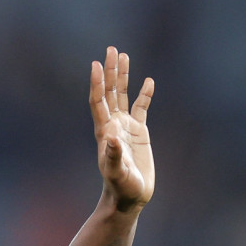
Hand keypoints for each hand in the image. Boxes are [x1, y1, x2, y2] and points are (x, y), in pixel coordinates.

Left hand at [89, 46, 153, 211]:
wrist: (129, 196)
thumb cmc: (120, 187)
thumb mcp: (117, 173)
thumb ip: (114, 156)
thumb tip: (112, 138)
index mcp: (104, 131)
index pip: (98, 101)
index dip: (98, 83)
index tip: (96, 64)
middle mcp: (113, 124)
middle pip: (110, 92)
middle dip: (111, 71)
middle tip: (111, 49)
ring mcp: (126, 127)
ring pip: (123, 95)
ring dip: (123, 76)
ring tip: (124, 55)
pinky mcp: (139, 132)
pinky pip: (142, 108)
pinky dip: (145, 94)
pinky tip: (149, 81)